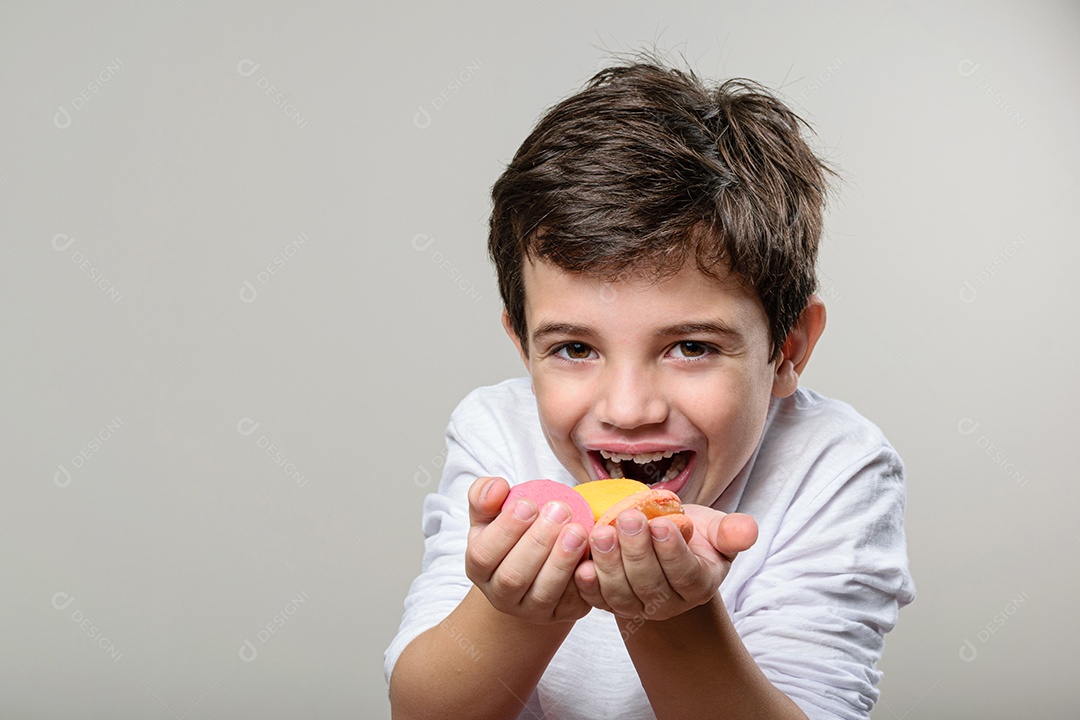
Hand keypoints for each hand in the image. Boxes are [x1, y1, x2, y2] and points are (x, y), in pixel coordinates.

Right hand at [464, 476, 591, 624]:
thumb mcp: (492, 514)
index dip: (505, 530)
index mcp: (479, 569)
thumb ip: (485, 496)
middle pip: (513, 577)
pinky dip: (582, 579)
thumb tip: (497, 487)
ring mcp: (531, 610)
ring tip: (577, 531)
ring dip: (561, 561)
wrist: (536, 568)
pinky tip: (592, 553)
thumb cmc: (514, 534)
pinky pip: (572, 602)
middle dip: (538, 542)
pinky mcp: (561, 614)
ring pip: (543, 594)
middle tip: (560, 510)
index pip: (483, 555)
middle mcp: (500, 595)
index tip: (527, 504)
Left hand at [573, 504, 757, 620]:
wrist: (659, 544)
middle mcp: (667, 603)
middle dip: (637, 551)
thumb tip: (749, 529)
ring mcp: (636, 607)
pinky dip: (588, 586)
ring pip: (621, 595)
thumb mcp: (713, 528)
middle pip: (650, 584)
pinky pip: (597, 601)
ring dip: (609, 565)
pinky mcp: (609, 604)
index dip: (672, 551)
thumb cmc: (689, 534)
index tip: (660, 524)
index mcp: (698, 585)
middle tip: (626, 519)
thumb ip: (731, 531)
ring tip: (601, 533)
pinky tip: (581, 566)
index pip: (685, 574)